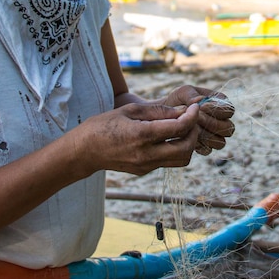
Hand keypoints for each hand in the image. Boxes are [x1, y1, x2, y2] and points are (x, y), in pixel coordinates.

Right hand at [80, 103, 202, 175]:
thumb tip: (183, 111)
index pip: (179, 128)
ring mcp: (146, 165)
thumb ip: (158, 111)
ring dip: (187, 144)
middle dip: (194, 132)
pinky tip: (167, 138)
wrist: (84, 151)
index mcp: (142, 135)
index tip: (194, 108)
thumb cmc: (104, 125)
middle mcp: (146, 154)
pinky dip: (174, 150)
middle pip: (186, 148)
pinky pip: (168, 162)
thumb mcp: (130, 110)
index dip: (192, 117)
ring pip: (181, 160)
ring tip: (181, 130)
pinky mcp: (144, 171)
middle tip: (191, 119)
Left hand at [162, 86, 235, 155]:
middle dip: (210, 123)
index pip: (229, 110)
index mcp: (222, 104)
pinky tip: (188, 136)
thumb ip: (192, 95)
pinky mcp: (206, 147)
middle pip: (228, 128)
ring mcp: (216, 135)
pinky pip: (208, 150)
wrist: (166, 115)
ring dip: (205, 135)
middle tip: (195, 118)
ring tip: (190, 127)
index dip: (217, 110)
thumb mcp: (182, 92)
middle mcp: (223, 121)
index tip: (201, 107)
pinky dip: (198, 145)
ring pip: (220, 142)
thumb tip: (200, 101)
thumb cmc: (177, 101)